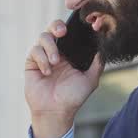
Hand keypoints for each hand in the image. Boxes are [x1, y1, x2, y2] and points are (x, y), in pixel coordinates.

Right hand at [24, 19, 102, 137]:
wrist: (56, 111)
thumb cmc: (73, 97)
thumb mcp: (90, 80)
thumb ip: (98, 63)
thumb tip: (104, 48)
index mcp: (70, 53)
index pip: (69, 33)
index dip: (71, 26)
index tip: (75, 27)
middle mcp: (56, 52)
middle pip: (53, 27)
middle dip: (57, 26)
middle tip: (62, 32)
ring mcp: (43, 56)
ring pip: (43, 37)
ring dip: (50, 47)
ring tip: (56, 62)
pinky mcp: (32, 63)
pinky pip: (34, 51)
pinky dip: (42, 59)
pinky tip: (47, 72)